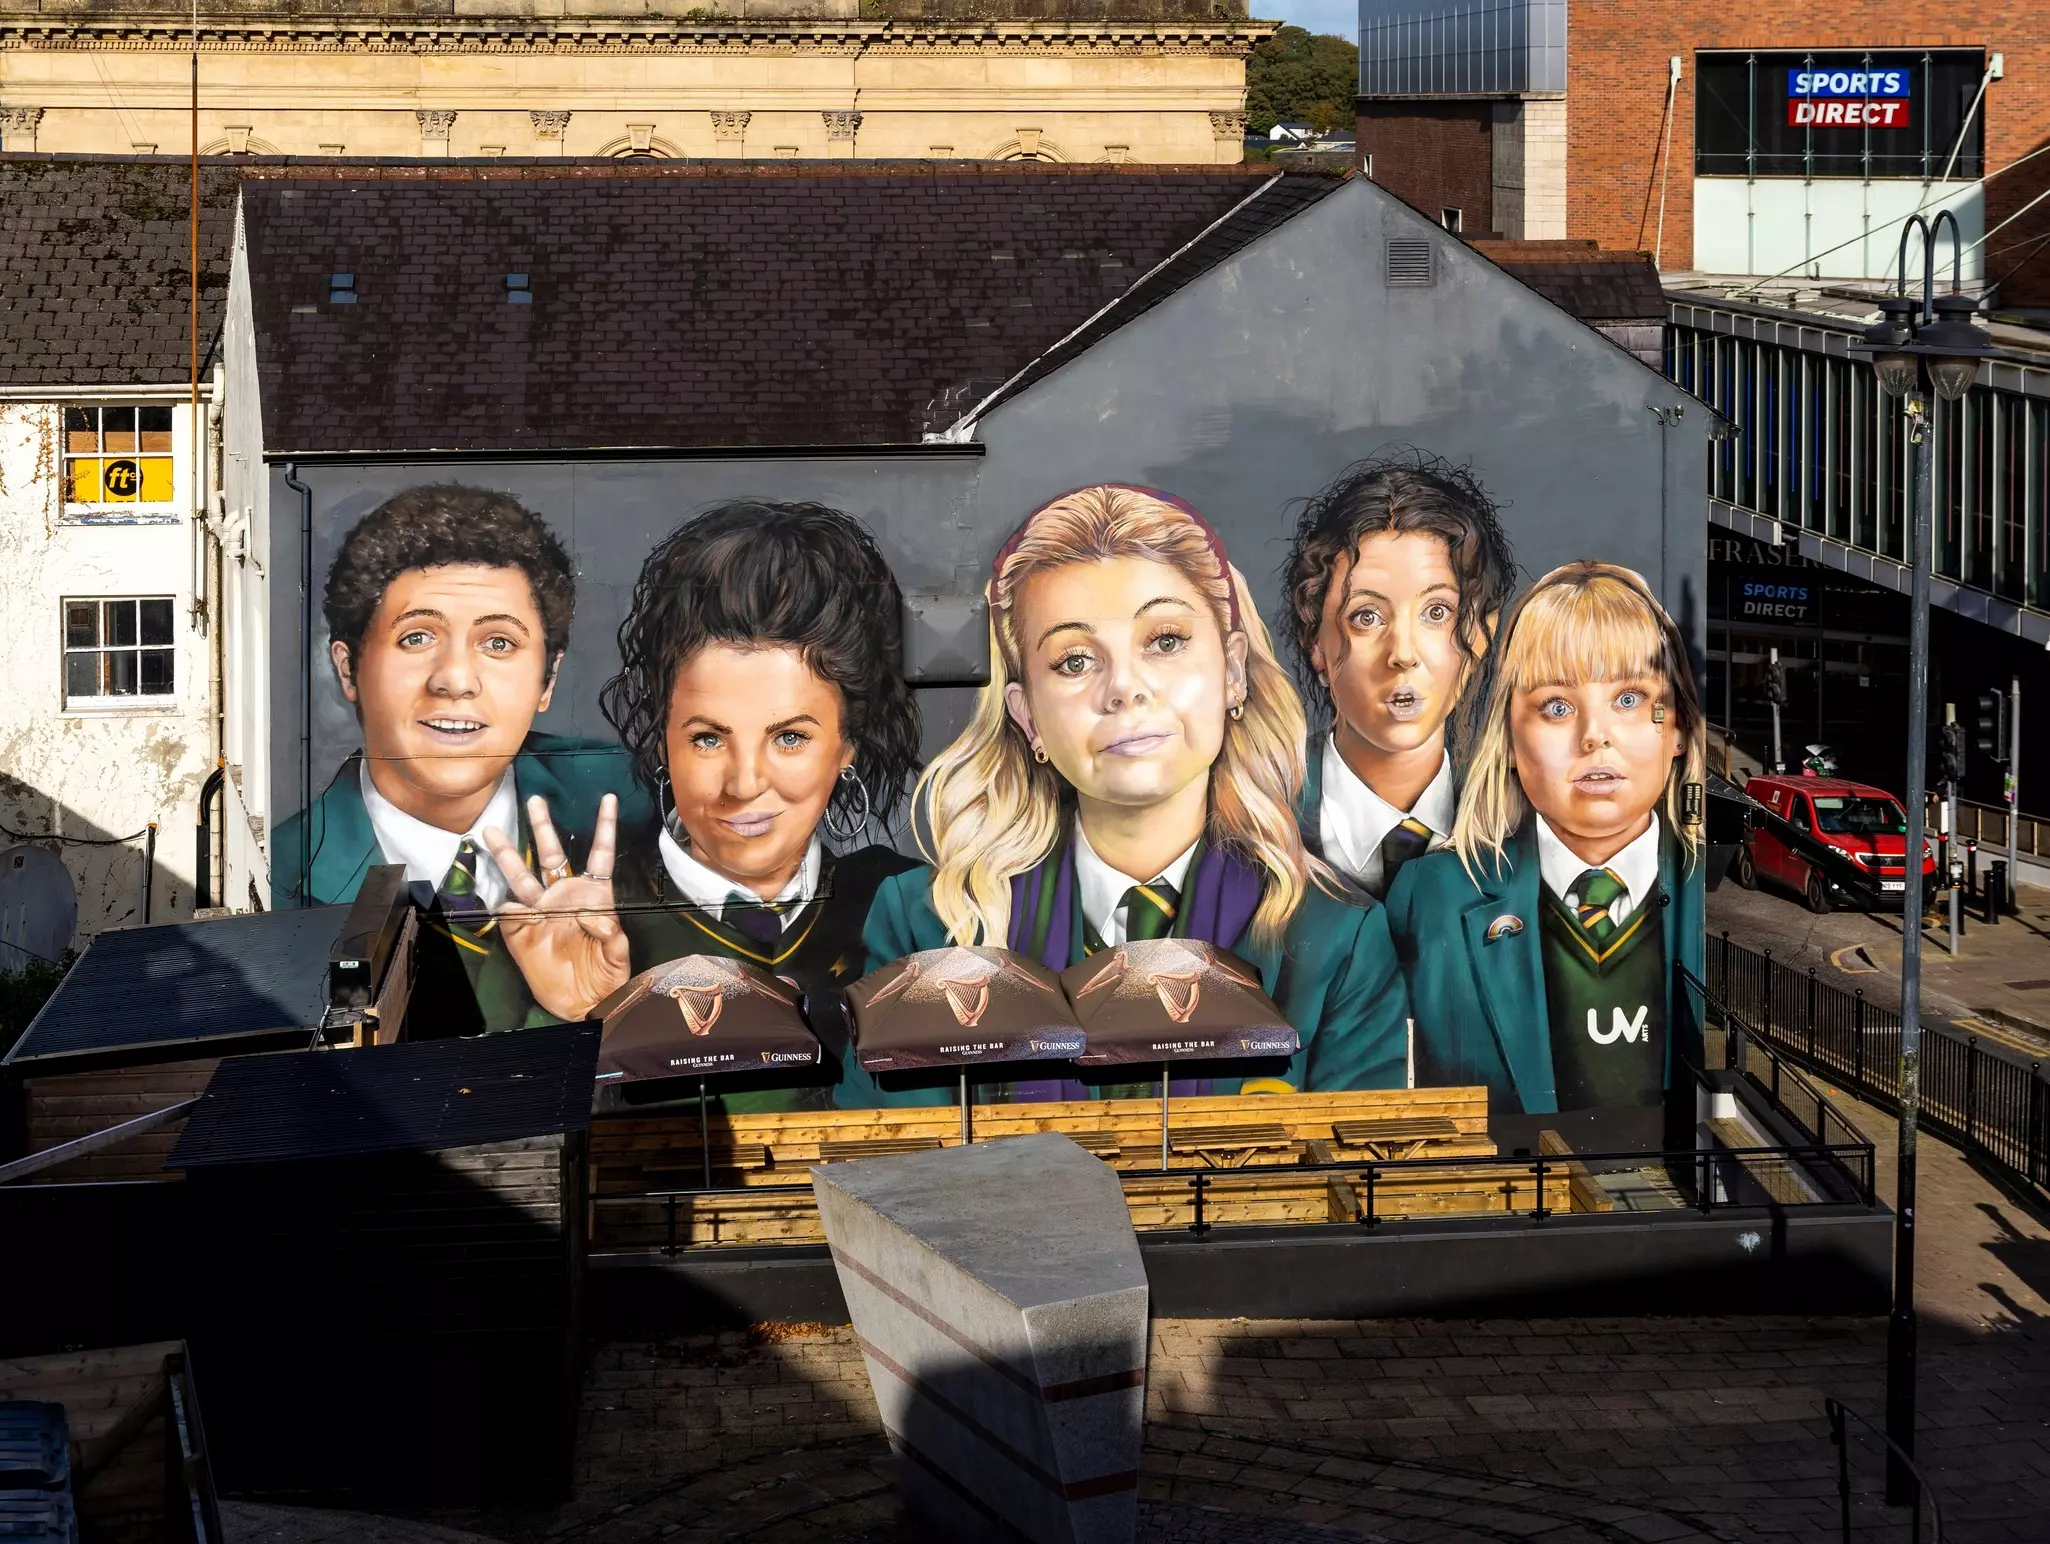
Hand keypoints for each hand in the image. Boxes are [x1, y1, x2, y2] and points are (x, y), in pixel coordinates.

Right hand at [482, 793, 629, 1021]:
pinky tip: (508, 907)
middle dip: (542, 827)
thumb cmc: (608, 976)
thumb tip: (589, 914)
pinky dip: (507, 910)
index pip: (600, 855)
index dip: (604, 827)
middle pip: (552, 855)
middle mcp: (565, 897)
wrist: (586, 1004)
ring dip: (507, 856)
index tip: (608, 798)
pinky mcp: (522, 935)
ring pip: (521, 878)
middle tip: (534, 800)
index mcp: (595, 896)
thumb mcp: (620, 955)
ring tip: (490, 832)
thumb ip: (611, 933)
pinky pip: (511, 917)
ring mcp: (542, 913)